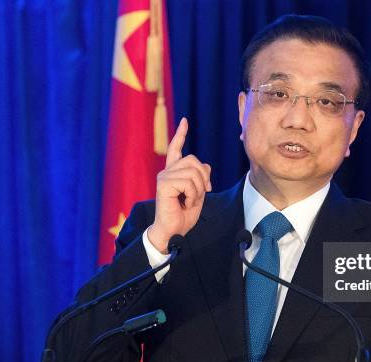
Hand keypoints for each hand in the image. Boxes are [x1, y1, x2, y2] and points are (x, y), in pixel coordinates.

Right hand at [147, 118, 211, 252]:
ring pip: (193, 172)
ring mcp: (164, 176)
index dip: (181, 134)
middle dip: (204, 178)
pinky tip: (185, 203)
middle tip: (200, 194)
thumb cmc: (183, 215)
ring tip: (190, 201)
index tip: (185, 121)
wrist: (173, 231)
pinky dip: (193, 195)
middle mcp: (167, 171)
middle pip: (194, 160)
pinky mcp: (163, 184)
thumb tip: (206, 165)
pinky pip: (188, 182)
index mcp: (174, 172)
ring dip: (198, 190)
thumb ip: (202, 179)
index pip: (176, 149)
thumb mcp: (198, 194)